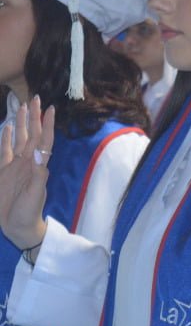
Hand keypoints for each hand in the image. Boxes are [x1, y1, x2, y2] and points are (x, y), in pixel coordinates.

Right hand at [0, 96, 54, 255]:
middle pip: (31, 134)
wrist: (18, 227)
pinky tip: (6, 127)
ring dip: (21, 123)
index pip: (43, 140)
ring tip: (22, 107)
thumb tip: (40, 153)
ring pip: (19, 139)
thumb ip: (38, 175)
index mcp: (37, 165)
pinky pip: (5, 150)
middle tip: (34, 98)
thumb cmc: (29, 212)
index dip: (47, 124)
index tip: (51, 108)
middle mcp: (27, 161)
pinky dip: (6, 138)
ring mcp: (16, 165)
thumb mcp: (35, 194)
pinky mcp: (4, 171)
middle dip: (33, 117)